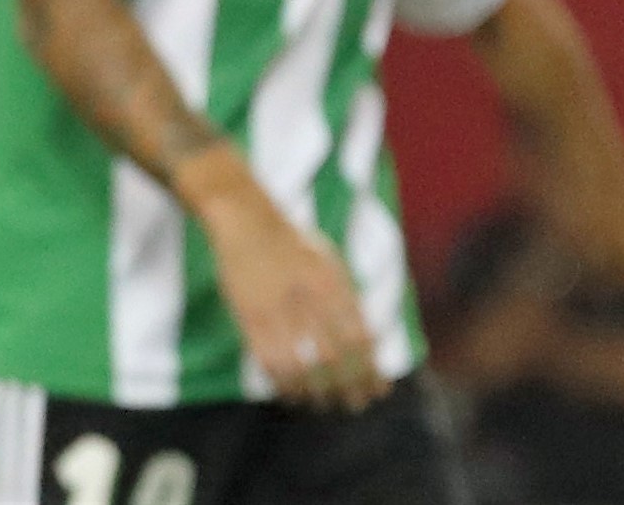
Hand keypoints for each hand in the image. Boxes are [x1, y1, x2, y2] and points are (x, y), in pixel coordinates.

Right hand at [201, 183, 385, 411]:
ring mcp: (277, 310)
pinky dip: (282, 383)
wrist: (246, 220)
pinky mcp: (250, 316)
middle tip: (353, 405)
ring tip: (321, 404)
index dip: (371, 372)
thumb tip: (366, 337)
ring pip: (303, 367)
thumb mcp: (330, 261)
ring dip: (315, 393)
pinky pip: (269, 361)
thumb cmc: (291, 239)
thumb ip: (347, 297)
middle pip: (336, 360)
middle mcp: (309, 301)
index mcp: (333, 286)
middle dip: (348, 389)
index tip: (377, 390)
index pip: (361, 341)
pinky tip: (289, 392)